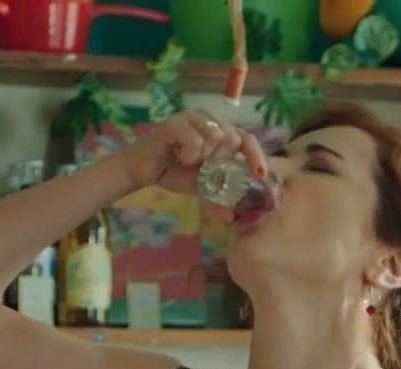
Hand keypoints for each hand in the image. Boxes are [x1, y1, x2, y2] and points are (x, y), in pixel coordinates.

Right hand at [118, 109, 266, 197]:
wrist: (140, 169)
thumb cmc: (172, 172)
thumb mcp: (200, 188)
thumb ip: (217, 198)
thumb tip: (232, 218)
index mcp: (220, 131)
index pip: (247, 140)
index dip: (256, 156)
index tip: (260, 175)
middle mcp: (210, 120)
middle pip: (233, 139)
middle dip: (221, 161)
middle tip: (203, 167)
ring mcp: (193, 118)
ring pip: (217, 137)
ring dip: (205, 157)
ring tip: (188, 160)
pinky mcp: (176, 122)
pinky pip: (196, 141)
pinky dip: (190, 154)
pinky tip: (178, 156)